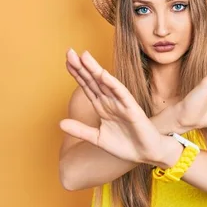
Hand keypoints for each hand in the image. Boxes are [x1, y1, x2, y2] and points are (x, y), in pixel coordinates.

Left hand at [60, 49, 179, 165]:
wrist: (146, 154)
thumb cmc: (125, 145)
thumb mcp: (97, 139)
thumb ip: (80, 130)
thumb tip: (60, 123)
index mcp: (102, 107)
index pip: (87, 86)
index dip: (77, 74)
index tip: (67, 62)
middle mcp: (110, 102)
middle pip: (93, 81)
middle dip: (82, 67)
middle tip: (70, 52)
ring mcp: (121, 104)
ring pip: (106, 83)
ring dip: (95, 70)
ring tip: (84, 56)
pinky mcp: (132, 109)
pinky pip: (122, 94)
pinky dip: (113, 84)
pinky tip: (103, 74)